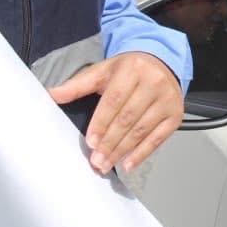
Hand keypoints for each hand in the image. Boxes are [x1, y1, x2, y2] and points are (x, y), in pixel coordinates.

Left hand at [49, 52, 182, 174]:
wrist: (161, 62)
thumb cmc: (127, 70)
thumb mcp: (102, 71)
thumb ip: (77, 85)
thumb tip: (51, 95)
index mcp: (132, 69)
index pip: (115, 100)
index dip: (102, 122)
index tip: (91, 142)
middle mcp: (154, 83)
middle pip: (128, 118)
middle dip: (110, 142)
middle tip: (96, 161)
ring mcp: (167, 100)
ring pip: (142, 130)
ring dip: (123, 151)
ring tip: (106, 165)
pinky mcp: (175, 115)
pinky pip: (158, 138)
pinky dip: (142, 154)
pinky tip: (128, 165)